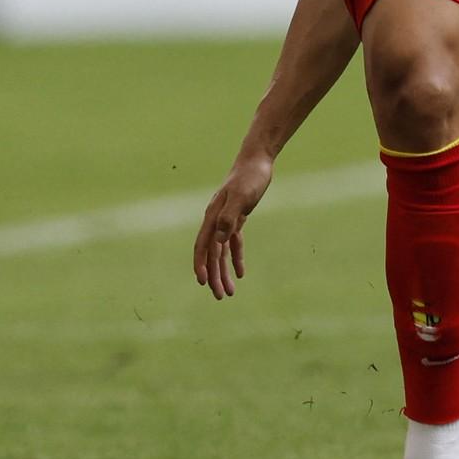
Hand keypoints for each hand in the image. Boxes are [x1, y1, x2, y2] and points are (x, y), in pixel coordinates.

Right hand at [193, 146, 274, 298]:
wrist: (256, 161)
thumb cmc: (249, 177)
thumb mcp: (241, 196)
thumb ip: (229, 217)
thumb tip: (219, 240)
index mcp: (212, 216)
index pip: (203, 245)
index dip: (201, 265)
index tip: (204, 283)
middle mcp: (215, 220)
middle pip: (211, 254)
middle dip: (214, 276)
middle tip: (220, 297)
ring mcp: (225, 220)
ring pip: (221, 252)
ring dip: (223, 272)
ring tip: (229, 293)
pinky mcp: (236, 219)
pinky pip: (233, 243)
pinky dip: (235, 258)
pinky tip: (240, 273)